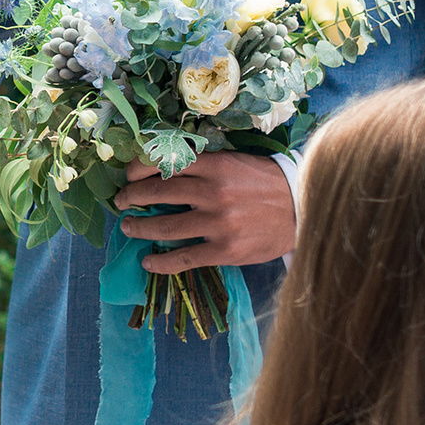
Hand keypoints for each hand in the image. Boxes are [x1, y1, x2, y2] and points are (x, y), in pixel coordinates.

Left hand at [114, 151, 295, 270]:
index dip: (138, 169)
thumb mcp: (234, 163)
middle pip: (157, 192)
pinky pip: (184, 257)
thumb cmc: (264, 183)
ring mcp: (219, 223)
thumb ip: (202, 166)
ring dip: (140, 227)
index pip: (163, 162)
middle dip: (131, 197)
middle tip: (121, 202)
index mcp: (214, 165)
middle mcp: (213, 192)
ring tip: (128, 228)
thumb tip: (161, 170)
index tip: (128, 177)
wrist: (303, 209)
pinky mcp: (225, 250)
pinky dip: (161, 261)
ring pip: (165, 226)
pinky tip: (149, 261)